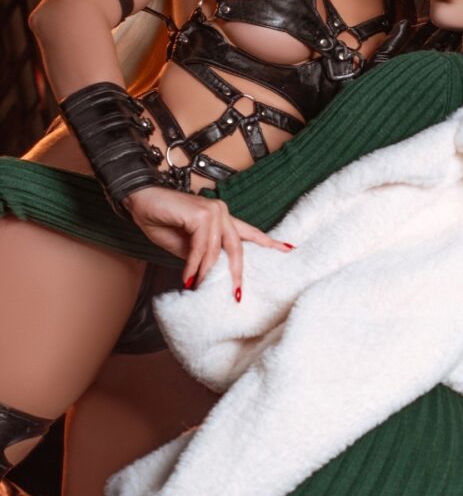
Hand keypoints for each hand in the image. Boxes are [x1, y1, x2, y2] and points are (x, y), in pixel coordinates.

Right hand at [123, 186, 293, 297]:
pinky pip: (202, 247)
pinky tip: (188, 276)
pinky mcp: (201, 213)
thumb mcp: (186, 246)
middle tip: (238, 294)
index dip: (269, 242)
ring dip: (205, 271)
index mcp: (223, 219)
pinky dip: (195, 263)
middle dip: (238, 273)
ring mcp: (214, 211)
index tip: (289, 250)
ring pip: (217, 250)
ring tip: (194, 283)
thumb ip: (204, 256)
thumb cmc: (162, 221)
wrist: (140, 201)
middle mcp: (222, 212)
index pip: (250, 233)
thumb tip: (214, 275)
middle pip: (239, 247)